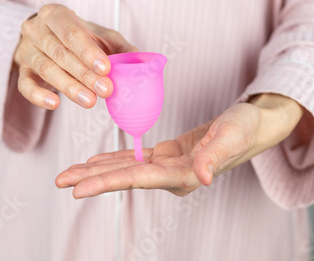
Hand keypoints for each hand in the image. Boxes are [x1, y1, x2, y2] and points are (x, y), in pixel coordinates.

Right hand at [14, 4, 137, 109]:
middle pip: (60, 53)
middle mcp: (36, 29)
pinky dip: (38, 96)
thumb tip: (143, 64)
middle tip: (105, 90)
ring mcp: (26, 50)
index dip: (88, 51)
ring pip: (46, 70)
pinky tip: (54, 105)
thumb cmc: (79, 38)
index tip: (106, 68)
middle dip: (84, 74)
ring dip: (69, 87)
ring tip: (89, 101)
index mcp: (56, 14)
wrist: (47, 38)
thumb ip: (121, 48)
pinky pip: (25, 85)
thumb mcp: (101, 36)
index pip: (71, 32)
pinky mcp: (21, 70)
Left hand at [55, 93, 303, 197]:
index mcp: (185, 174)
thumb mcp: (232, 136)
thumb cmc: (246, 128)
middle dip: (92, 179)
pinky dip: (114, 159)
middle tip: (60, 181)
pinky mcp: (167, 154)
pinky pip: (135, 158)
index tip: (78, 188)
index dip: (106, 183)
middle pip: (124, 177)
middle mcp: (172, 175)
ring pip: (125, 169)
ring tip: (69, 174)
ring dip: (97, 171)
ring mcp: (168, 166)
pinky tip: (95, 161)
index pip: (138, 178)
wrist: (253, 124)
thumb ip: (215, 157)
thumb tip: (200, 177)